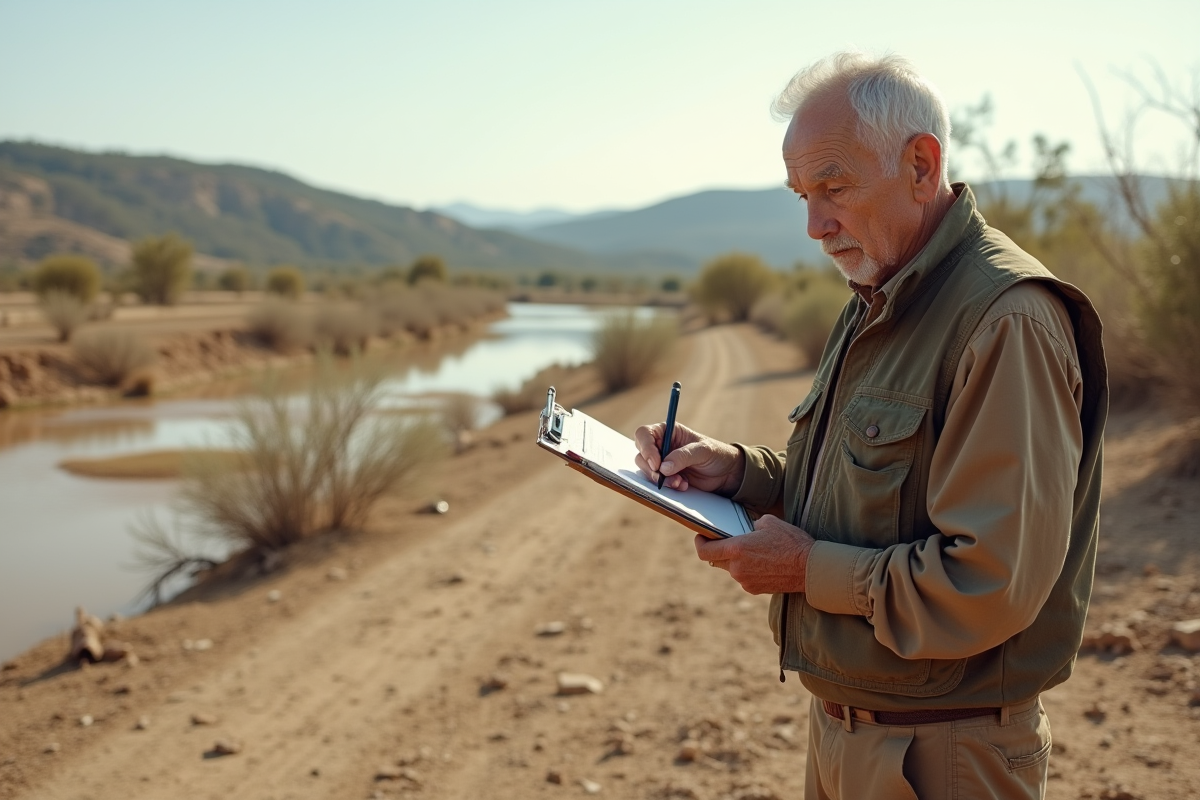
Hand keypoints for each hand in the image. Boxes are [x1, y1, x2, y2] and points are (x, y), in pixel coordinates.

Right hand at [633, 421, 744, 494]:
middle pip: (641, 454)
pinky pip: (657, 482)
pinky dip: (668, 486)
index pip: (645, 434)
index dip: (646, 447)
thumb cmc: (716, 454)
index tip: (656, 463)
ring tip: (679, 482)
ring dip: (660, 479)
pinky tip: (683, 485)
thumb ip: (683, 456)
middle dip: (651, 469)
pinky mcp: (667, 477)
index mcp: (668, 432)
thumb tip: (663, 467)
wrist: (726, 473)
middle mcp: (662, 446)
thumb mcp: (703, 451)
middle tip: (662, 477)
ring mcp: (663, 462)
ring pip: (647, 470)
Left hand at [694, 515, 814, 594]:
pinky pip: (744, 577)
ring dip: (736, 561)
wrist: (810, 569)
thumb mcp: (770, 522)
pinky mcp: (754, 589)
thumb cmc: (791, 543)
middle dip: (718, 550)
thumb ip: (751, 524)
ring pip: (731, 569)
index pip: (705, 551)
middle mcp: (736, 568)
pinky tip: (763, 563)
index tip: (701, 537)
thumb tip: (748, 529)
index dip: (700, 543)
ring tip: (754, 552)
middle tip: (727, 542)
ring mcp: (745, 581)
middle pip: (715, 560)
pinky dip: (748, 570)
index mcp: (736, 549)